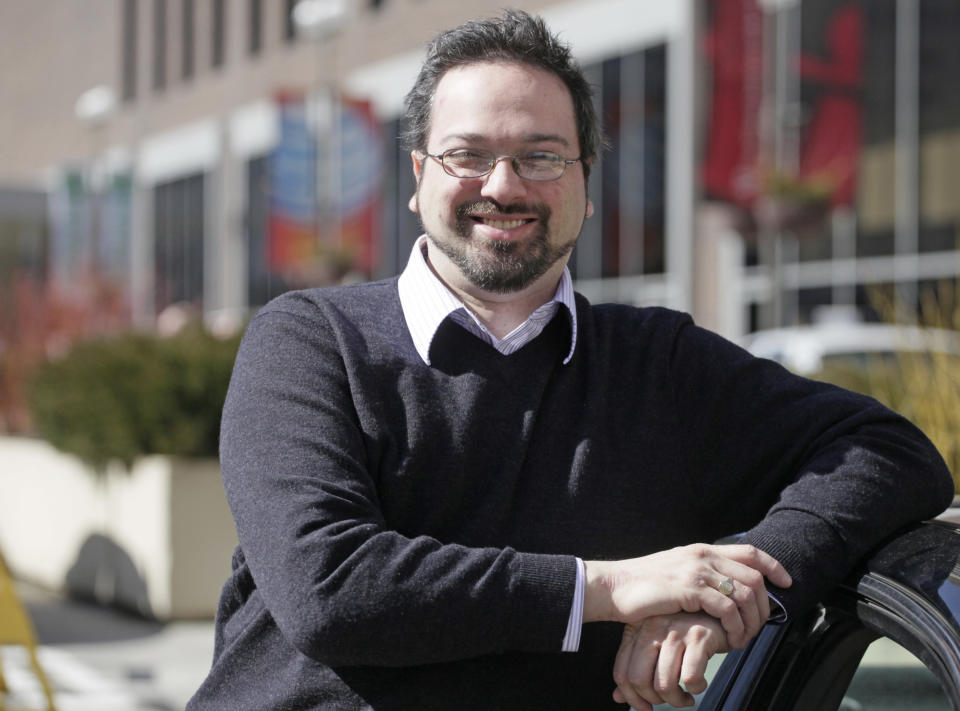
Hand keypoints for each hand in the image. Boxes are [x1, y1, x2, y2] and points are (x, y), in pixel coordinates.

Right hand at [584, 543, 790, 648]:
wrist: (614, 587)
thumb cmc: (642, 587)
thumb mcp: (676, 573)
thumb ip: (699, 575)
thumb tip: (722, 589)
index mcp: (702, 550)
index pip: (749, 552)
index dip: (774, 566)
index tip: (786, 583)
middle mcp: (703, 556)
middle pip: (754, 575)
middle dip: (765, 605)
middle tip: (761, 627)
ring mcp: (697, 570)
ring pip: (745, 593)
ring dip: (752, 621)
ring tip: (744, 639)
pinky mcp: (690, 588)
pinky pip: (727, 608)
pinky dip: (735, 627)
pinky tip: (730, 639)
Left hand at [612, 612, 728, 708]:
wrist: (717, 612)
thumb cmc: (684, 632)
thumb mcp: (656, 645)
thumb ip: (637, 669)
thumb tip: (618, 697)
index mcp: (637, 630)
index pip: (622, 673)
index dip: (632, 697)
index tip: (646, 708)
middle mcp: (653, 627)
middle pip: (639, 680)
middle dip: (654, 700)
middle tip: (669, 700)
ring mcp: (675, 631)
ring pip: (664, 684)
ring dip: (677, 700)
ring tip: (686, 697)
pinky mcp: (699, 636)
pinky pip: (690, 678)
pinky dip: (696, 689)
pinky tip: (699, 684)